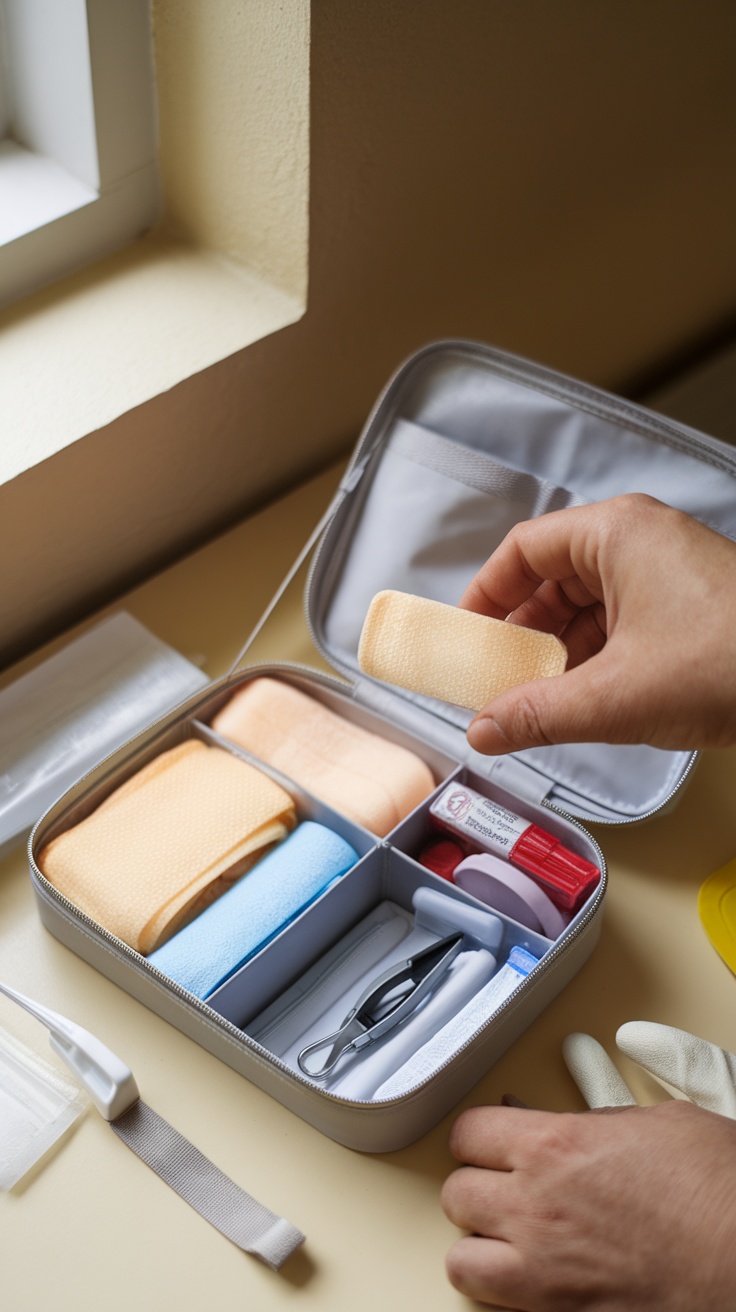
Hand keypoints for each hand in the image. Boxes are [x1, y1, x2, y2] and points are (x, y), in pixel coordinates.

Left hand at [441, 1023, 735, 1309]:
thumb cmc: (719, 1193)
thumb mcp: (659, 1124)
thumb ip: (598, 1121)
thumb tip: (574, 1124)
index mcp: (555, 1147)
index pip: (469, 1131)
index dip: (480, 1134)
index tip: (492, 1138)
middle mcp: (535, 1210)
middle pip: (456, 1193)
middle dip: (477, 1186)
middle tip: (506, 1185)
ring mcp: (544, 1273)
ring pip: (462, 1260)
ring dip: (481, 1245)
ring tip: (509, 1237)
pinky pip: (498, 1307)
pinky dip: (506, 1293)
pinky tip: (534, 1278)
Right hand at [458, 493, 735, 754]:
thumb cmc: (730, 663)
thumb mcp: (617, 696)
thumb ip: (537, 713)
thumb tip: (483, 731)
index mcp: (616, 534)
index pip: (524, 549)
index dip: (485, 595)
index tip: (464, 638)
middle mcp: (641, 542)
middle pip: (553, 577)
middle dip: (521, 633)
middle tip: (492, 679)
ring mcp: (669, 572)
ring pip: (589, 605)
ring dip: (559, 652)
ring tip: (533, 699)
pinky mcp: (690, 605)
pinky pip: (622, 622)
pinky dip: (596, 658)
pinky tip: (582, 699)